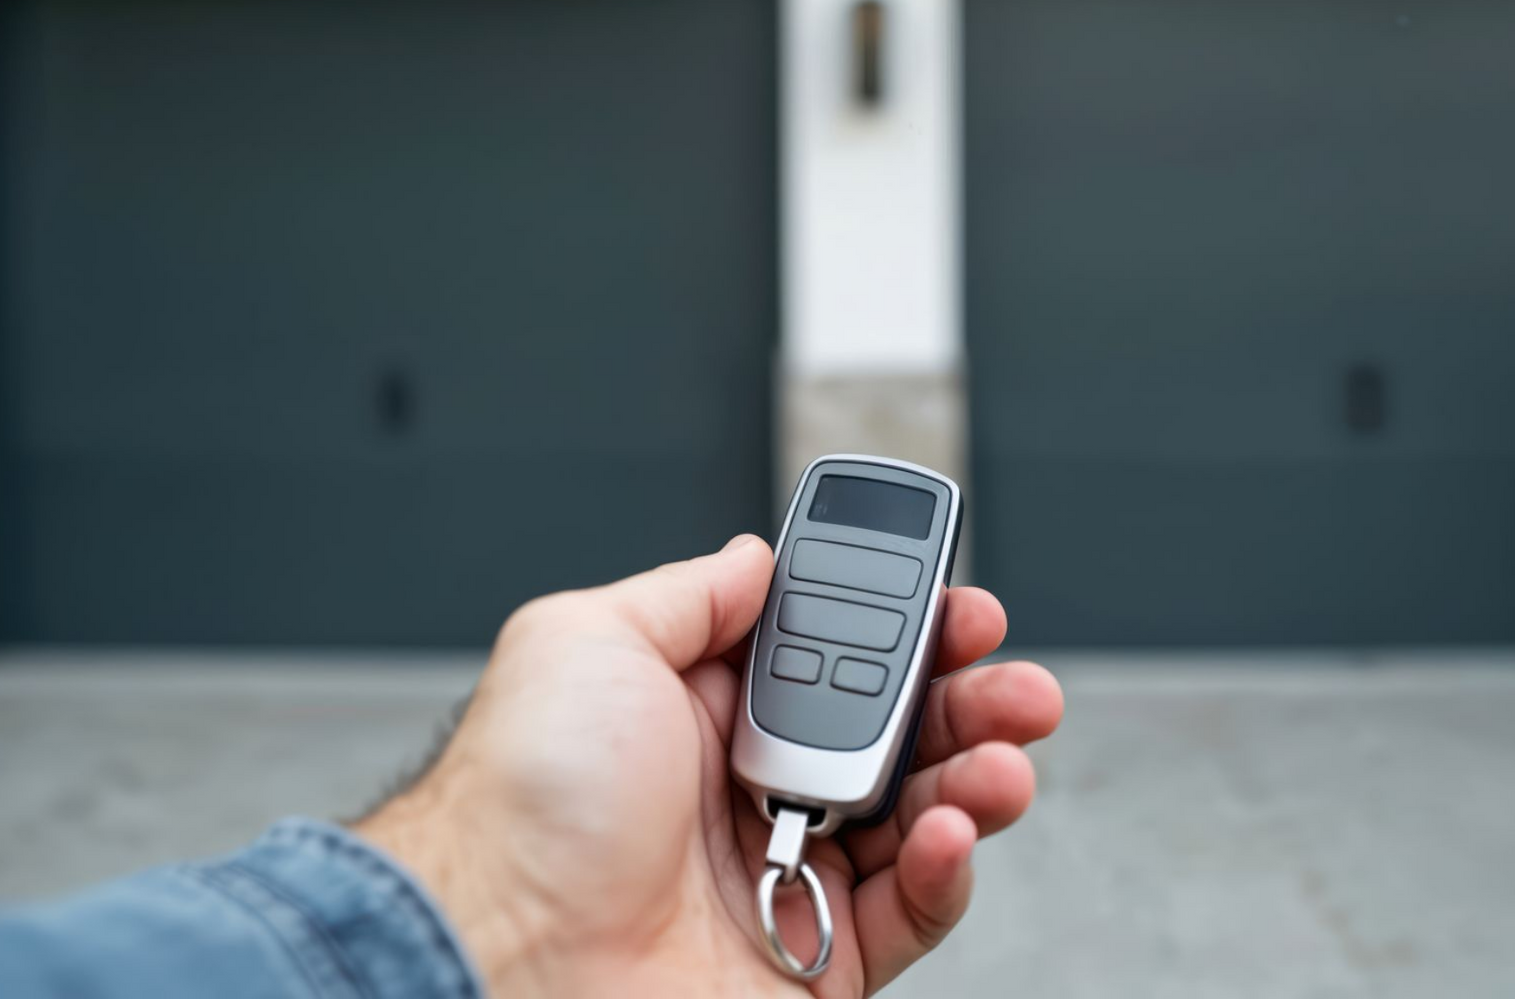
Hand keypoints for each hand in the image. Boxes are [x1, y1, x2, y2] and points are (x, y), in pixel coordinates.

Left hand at [356, 534, 1063, 996]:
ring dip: (974, 781)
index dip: (906, 632)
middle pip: (894, 737)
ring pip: (916, 823)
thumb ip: (690, 594)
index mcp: (701, 714)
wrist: (499, 950)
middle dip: (968, 702)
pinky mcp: (809, 965)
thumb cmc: (521, 802)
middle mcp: (746, 793)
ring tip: (998, 763)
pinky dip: (945, 872)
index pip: (835, 660)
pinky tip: (947, 834)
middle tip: (1015, 684)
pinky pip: (906, 915)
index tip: (961, 609)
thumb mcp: (588, 639)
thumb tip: (757, 557)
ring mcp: (781, 880)